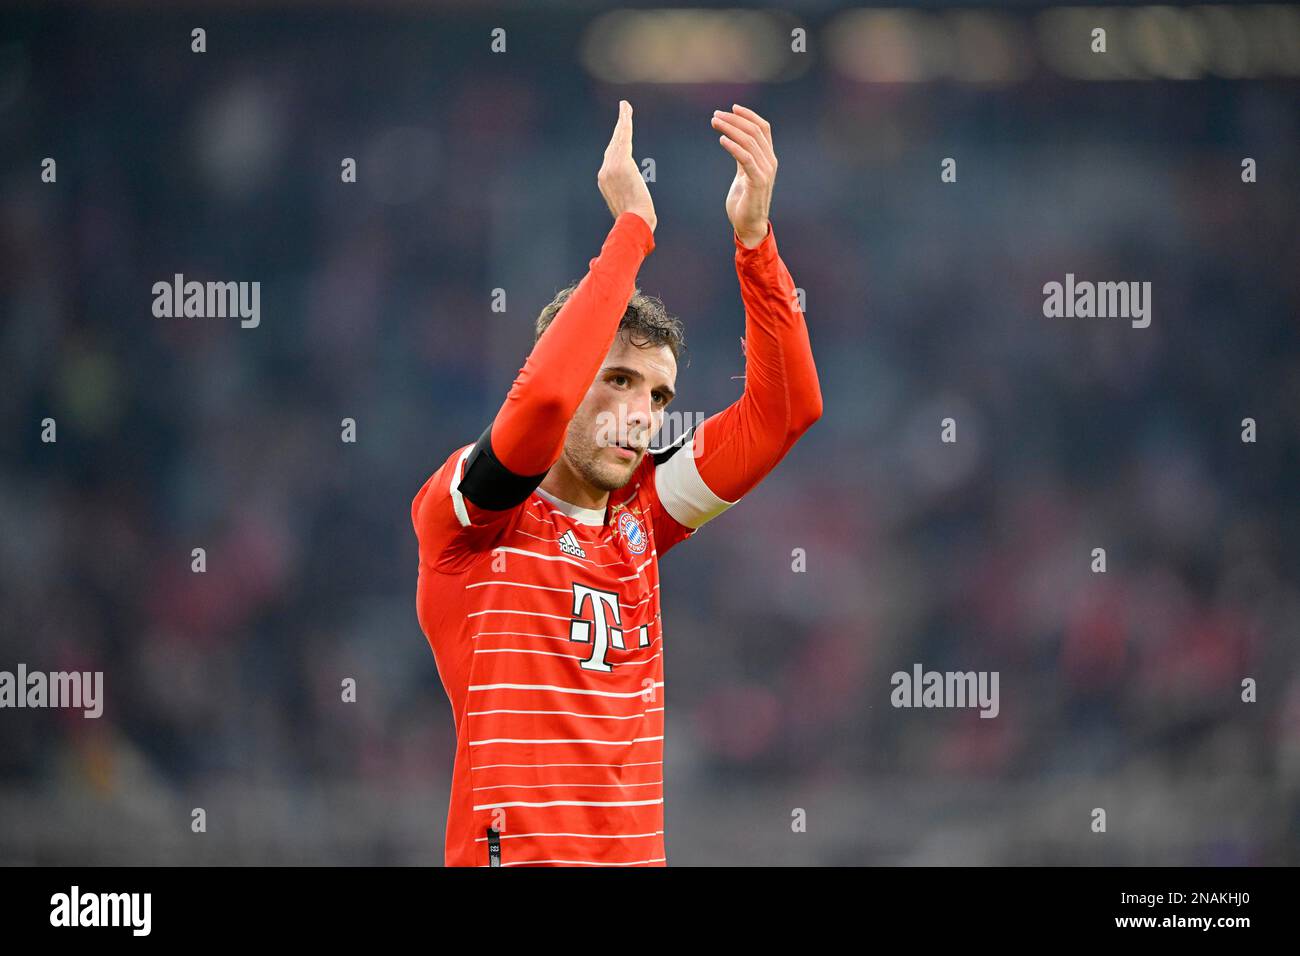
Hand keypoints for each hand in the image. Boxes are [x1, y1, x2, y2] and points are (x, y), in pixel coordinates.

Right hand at [597, 100, 655, 232]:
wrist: (634, 222)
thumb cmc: (636, 220)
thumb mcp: (629, 206)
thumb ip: (628, 196)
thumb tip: (635, 201)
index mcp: (605, 180)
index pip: (610, 156)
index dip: (615, 142)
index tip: (620, 131)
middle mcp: (605, 171)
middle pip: (613, 144)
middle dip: (619, 127)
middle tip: (624, 110)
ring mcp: (611, 167)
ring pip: (618, 138)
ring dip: (623, 120)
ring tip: (626, 106)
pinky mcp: (622, 163)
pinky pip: (624, 138)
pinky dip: (625, 123)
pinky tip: (627, 112)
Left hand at [711, 104, 775, 247]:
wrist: (749, 225)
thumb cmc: (744, 201)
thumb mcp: (743, 174)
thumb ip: (742, 157)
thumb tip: (732, 139)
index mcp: (768, 158)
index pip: (763, 128)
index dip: (748, 115)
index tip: (731, 108)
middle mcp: (770, 161)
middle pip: (754, 131)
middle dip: (734, 120)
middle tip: (715, 115)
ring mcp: (766, 171)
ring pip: (749, 141)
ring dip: (730, 129)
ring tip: (715, 123)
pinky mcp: (758, 181)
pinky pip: (745, 158)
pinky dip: (733, 146)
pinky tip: (721, 140)